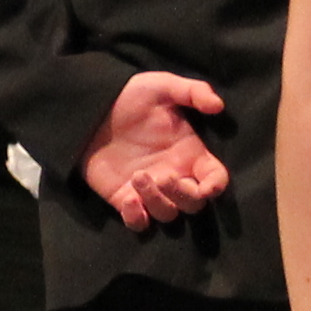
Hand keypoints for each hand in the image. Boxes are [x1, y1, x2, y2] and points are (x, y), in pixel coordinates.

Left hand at [77, 70, 229, 229]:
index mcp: (190, 153)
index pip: (216, 178)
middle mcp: (175, 175)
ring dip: (157, 202)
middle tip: (164, 175)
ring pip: (168, 215)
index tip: (208, 186)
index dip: (216, 186)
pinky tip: (128, 200)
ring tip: (138, 176)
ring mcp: (150, 190)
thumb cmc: (130, 97)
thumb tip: (218, 105)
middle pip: (194, 204)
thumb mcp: (161, 86)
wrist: (91, 109)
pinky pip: (139, 223)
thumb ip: (192, 91)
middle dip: (183, 195)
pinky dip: (137, 218)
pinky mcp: (125, 199)